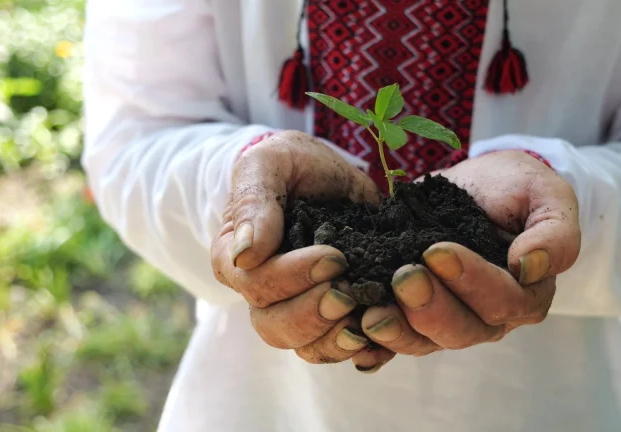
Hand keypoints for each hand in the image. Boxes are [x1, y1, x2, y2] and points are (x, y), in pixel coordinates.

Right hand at [210, 130, 391, 365]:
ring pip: (307, 347)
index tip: (334, 257)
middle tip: (349, 292)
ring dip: (338, 340)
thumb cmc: (292, 165)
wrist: (328, 173)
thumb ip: (255, 202)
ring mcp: (298, 307)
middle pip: (275, 327)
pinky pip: (341, 349)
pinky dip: (364, 352)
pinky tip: (383, 340)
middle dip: (314, 315)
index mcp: (237, 259)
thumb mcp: (269, 165)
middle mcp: (263, 292)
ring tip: (369, 318)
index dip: (292, 278)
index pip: (255, 285)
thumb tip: (245, 254)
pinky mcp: (334, 315)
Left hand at [360, 150, 580, 359]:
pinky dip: (375, 344)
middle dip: (430, 307)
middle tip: (403, 277)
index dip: (471, 281)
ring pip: (426, 340)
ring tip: (371, 314)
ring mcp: (450, 319)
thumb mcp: (546, 195)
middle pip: (463, 329)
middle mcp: (489, 316)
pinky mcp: (416, 315)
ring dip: (398, 331)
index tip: (437, 252)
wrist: (476, 186)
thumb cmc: (516, 189)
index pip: (503, 300)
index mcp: (526, 293)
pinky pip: (397, 339)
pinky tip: (355, 337)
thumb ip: (554, 232)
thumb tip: (531, 267)